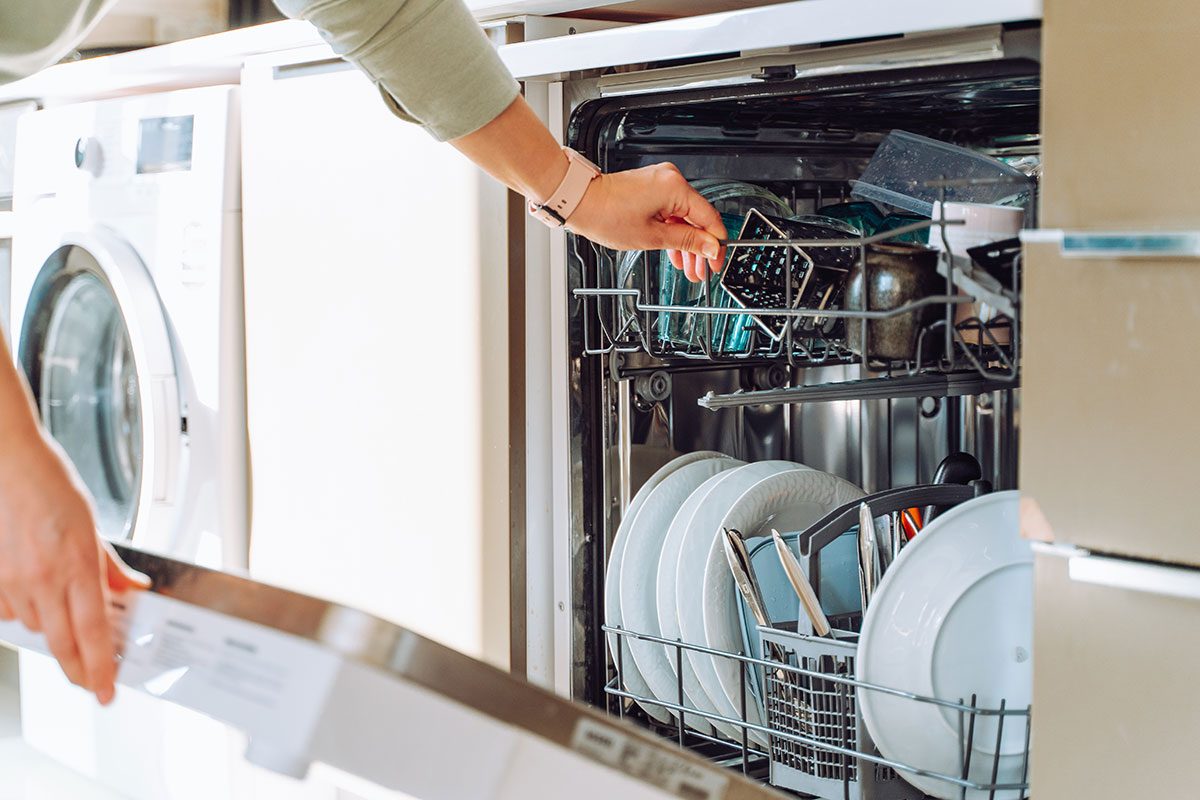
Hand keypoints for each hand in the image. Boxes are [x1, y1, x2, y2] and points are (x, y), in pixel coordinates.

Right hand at [0, 425, 148, 704]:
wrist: (7, 464)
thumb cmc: (50, 487)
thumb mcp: (93, 526)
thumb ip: (111, 566)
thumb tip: (132, 591)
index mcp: (77, 564)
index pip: (93, 632)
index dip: (100, 668)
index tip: (106, 690)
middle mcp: (43, 578)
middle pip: (62, 643)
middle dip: (78, 669)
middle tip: (90, 681)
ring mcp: (13, 581)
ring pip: (36, 627)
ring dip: (53, 629)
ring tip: (65, 611)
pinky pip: (10, 612)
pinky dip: (25, 610)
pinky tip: (34, 592)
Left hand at [449, 99, 724, 281]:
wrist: (579, 201)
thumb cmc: (606, 215)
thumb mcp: (652, 237)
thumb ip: (686, 241)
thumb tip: (709, 246)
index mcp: (675, 188)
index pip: (709, 218)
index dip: (715, 244)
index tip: (716, 261)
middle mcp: (671, 180)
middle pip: (697, 218)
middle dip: (699, 247)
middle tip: (701, 271)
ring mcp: (661, 182)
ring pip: (684, 217)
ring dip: (686, 243)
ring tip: (687, 267)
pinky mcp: (651, 187)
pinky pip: (671, 211)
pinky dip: (673, 231)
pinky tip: (675, 252)